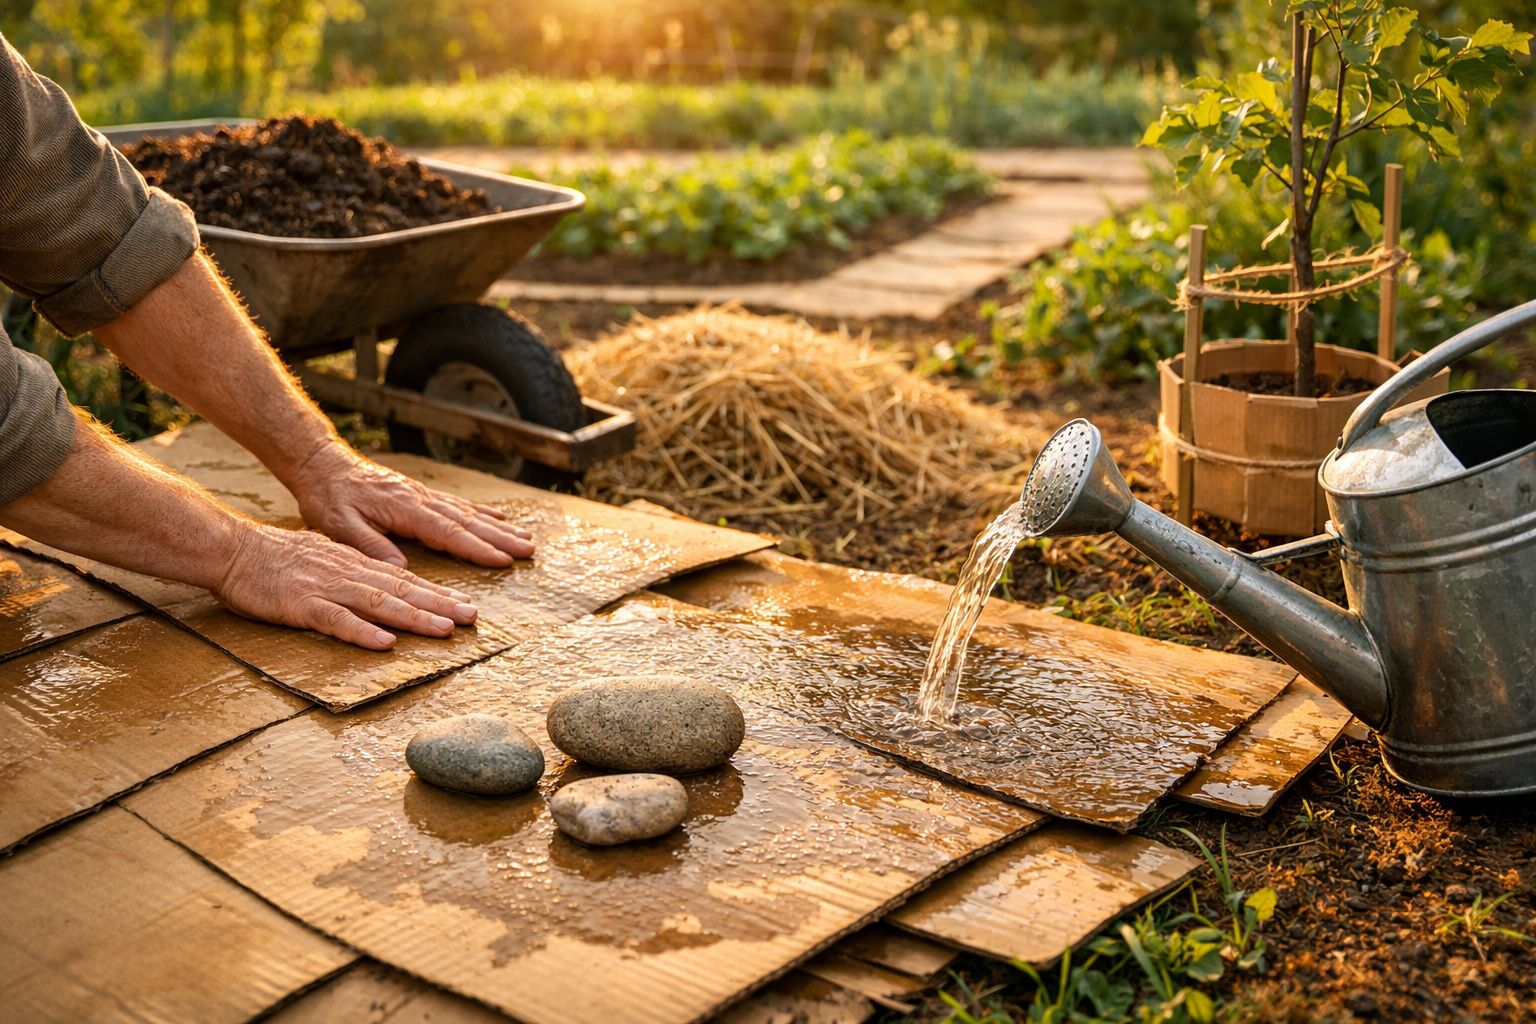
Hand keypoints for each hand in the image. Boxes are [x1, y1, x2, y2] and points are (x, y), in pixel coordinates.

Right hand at [214, 522, 480, 650]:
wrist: (231, 549)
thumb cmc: (275, 557)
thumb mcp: (324, 556)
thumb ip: (354, 569)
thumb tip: (384, 579)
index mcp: (354, 564)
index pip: (404, 579)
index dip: (437, 593)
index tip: (465, 605)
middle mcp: (348, 573)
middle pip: (402, 590)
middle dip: (440, 604)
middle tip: (472, 618)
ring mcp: (327, 588)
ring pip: (379, 603)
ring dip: (414, 617)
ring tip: (444, 630)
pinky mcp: (302, 605)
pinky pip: (336, 621)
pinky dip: (362, 631)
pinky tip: (385, 643)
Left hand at [285, 442, 534, 568]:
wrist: (323, 464)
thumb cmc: (328, 497)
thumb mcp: (340, 525)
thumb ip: (371, 545)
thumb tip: (400, 568)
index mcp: (404, 508)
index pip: (447, 532)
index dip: (476, 548)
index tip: (502, 560)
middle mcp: (420, 499)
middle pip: (467, 521)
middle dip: (500, 537)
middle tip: (529, 550)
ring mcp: (423, 495)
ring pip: (468, 512)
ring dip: (498, 527)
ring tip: (525, 538)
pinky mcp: (420, 494)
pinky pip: (458, 504)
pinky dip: (481, 512)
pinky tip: (498, 518)